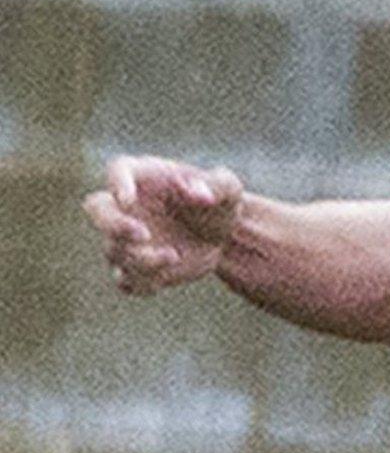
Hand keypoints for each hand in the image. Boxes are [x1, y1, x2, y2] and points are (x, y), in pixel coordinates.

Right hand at [81, 156, 245, 295]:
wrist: (222, 234)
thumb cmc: (219, 200)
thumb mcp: (228, 188)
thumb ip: (217, 185)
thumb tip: (195, 192)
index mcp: (144, 176)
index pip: (118, 169)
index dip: (117, 183)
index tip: (128, 199)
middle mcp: (126, 206)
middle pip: (97, 209)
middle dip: (114, 224)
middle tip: (143, 234)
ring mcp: (125, 239)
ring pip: (114, 251)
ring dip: (141, 258)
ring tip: (173, 255)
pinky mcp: (135, 267)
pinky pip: (125, 281)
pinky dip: (142, 282)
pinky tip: (167, 273)